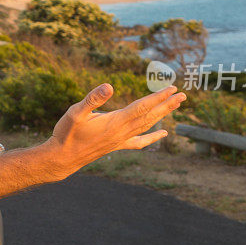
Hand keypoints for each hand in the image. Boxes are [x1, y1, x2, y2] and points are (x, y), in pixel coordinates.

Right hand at [43, 83, 185, 179]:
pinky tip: (162, 134)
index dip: (158, 97)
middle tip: (183, 95)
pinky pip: (140, 141)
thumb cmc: (67, 134)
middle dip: (167, 104)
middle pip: (150, 116)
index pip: (142, 107)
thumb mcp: (75, 113)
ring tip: (175, 105)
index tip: (172, 88)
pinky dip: (153, 137)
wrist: (63, 158)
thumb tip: (109, 85)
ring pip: (147, 126)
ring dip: (162, 115)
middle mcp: (122, 132)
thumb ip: (93, 99)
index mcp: (115, 122)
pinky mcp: (117, 146)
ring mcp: (121, 140)